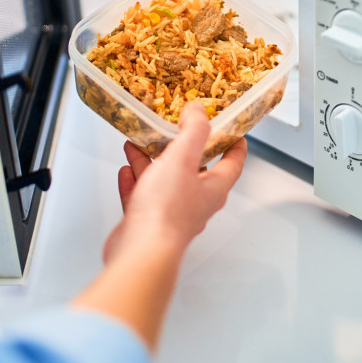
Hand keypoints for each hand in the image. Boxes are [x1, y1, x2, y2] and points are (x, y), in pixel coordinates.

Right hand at [102, 102, 246, 263]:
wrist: (141, 251)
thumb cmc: (166, 212)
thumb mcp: (182, 159)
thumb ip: (193, 131)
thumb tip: (199, 111)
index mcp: (212, 189)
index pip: (232, 163)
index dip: (234, 144)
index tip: (233, 130)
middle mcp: (195, 202)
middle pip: (194, 169)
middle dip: (181, 147)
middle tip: (174, 130)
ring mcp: (171, 214)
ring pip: (164, 180)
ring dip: (151, 161)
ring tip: (139, 144)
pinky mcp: (148, 222)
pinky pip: (143, 196)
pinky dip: (135, 182)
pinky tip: (126, 171)